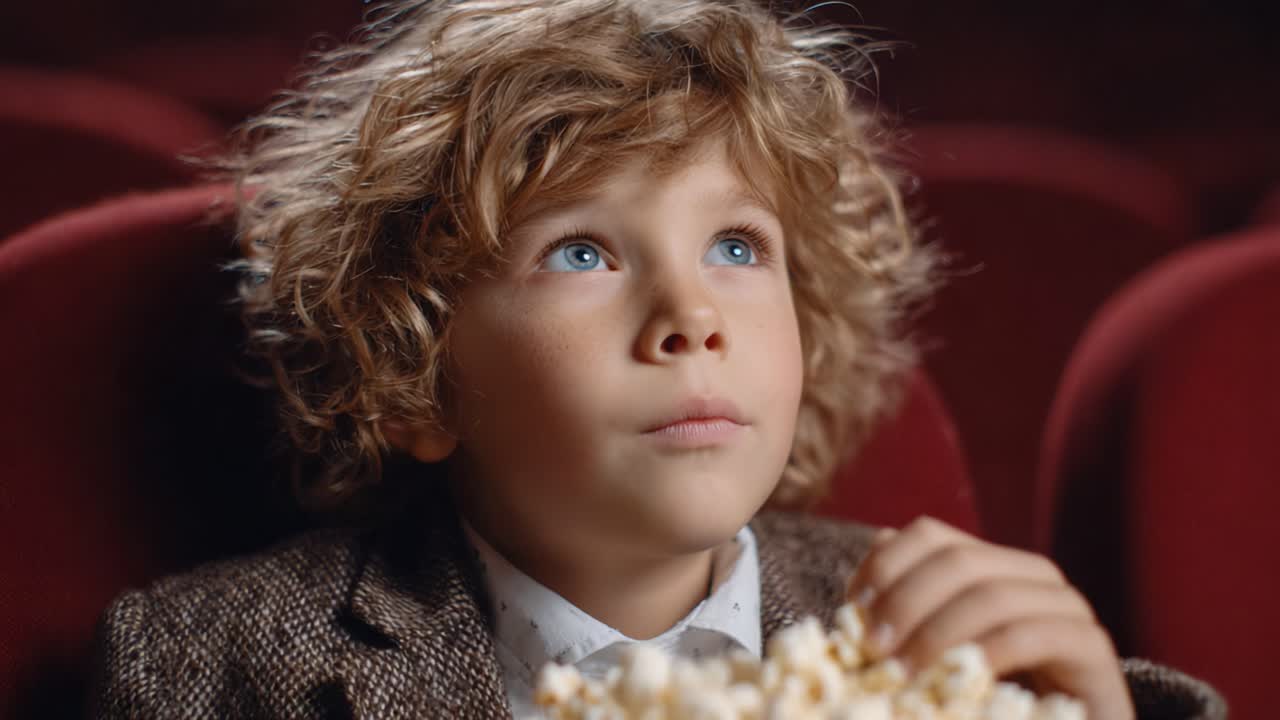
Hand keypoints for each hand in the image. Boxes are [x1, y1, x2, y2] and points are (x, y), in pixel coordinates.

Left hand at [846, 516, 1133, 719]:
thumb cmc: (982, 705)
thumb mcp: (930, 657)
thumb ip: (903, 619)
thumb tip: (862, 586)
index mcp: (990, 566)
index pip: (930, 535)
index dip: (886, 565)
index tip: (853, 607)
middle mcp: (1031, 575)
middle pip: (959, 560)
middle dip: (906, 601)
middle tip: (872, 647)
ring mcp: (1067, 608)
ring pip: (992, 596)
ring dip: (936, 633)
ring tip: (900, 673)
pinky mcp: (1092, 649)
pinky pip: (1033, 635)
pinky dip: (985, 654)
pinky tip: (955, 681)